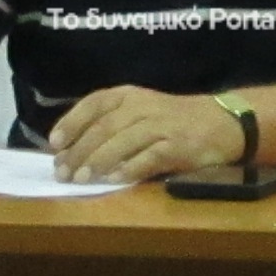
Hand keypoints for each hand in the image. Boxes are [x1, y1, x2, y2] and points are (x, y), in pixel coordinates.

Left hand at [49, 87, 242, 183]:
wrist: (222, 122)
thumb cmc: (172, 119)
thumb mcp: (140, 110)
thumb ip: (110, 124)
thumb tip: (69, 149)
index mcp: (129, 95)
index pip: (94, 104)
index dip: (71, 123)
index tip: (54, 145)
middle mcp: (143, 106)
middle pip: (103, 127)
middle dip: (79, 151)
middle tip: (63, 172)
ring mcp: (161, 126)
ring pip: (122, 141)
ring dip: (97, 162)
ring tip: (81, 179)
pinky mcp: (177, 146)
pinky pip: (148, 158)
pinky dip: (128, 169)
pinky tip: (113, 180)